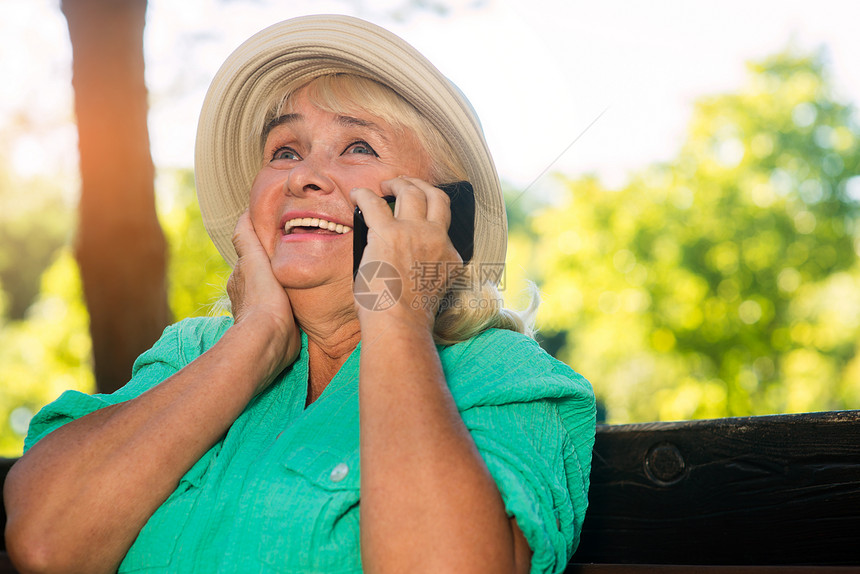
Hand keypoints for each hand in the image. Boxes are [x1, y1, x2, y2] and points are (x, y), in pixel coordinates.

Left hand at [227, 211, 300, 375]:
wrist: (270, 336)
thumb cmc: (261, 296)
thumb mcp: (252, 259)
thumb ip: (247, 237)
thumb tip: (244, 213)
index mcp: (240, 279)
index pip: (249, 260)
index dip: (261, 251)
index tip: (276, 244)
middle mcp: (247, 296)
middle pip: (262, 276)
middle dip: (274, 269)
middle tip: (294, 258)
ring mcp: (262, 314)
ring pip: (274, 293)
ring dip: (284, 286)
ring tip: (303, 277)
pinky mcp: (279, 328)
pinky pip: (286, 311)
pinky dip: (292, 303)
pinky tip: (306, 299)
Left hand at [350, 177, 461, 328]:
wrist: (399, 324)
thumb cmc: (405, 319)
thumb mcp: (427, 292)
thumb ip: (420, 272)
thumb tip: (393, 262)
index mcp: (449, 257)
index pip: (443, 229)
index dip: (430, 221)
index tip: (417, 220)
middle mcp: (437, 239)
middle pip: (436, 198)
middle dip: (422, 186)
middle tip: (406, 185)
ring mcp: (415, 232)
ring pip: (412, 191)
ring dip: (398, 183)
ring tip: (386, 185)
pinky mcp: (388, 232)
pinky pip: (374, 202)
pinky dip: (363, 195)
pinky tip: (356, 195)